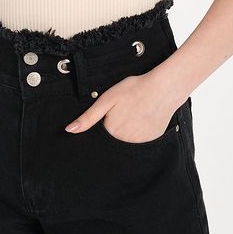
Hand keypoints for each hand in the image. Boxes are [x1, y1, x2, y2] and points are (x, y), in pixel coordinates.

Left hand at [65, 72, 185, 143]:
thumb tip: (69, 130)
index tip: (109, 116)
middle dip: (114, 131)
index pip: (99, 138)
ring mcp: (140, 145)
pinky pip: (140, 143)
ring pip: (126, 143)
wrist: (163, 89)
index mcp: (111, 133)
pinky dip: (139, 134)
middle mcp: (125, 143)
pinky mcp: (152, 142)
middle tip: (123, 113)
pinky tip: (142, 119)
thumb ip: (88, 117)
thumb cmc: (134, 90)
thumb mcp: (107, 99)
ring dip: (126, 134)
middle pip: (113, 142)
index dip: (101, 127)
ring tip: (132, 115)